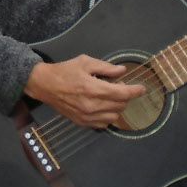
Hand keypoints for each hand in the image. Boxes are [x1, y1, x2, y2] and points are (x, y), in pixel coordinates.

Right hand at [24, 55, 142, 128]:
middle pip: (120, 105)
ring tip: (109, 97)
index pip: (123, 93)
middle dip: (124, 96)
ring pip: (114, 117)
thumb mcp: (85, 62)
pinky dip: (107, 116)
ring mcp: (87, 116)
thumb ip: (106, 67)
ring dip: (117, 107)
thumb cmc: (65, 71)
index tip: (142, 89)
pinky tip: (102, 107)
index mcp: (94, 88)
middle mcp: (93, 105)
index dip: (135, 91)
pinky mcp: (82, 122)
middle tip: (117, 86)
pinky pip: (103, 124)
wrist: (44, 85)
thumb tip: (122, 71)